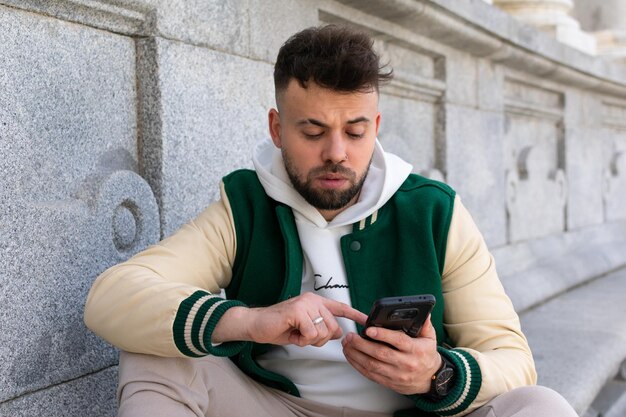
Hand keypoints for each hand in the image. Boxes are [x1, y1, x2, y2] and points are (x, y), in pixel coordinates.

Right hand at [213, 292, 366, 346]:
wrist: (255, 324)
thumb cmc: (279, 326)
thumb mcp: (304, 328)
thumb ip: (321, 328)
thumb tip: (338, 334)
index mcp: (315, 302)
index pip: (340, 307)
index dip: (355, 315)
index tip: (367, 322)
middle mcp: (313, 300)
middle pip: (333, 327)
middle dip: (320, 339)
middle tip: (303, 337)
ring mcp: (305, 303)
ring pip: (322, 332)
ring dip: (309, 340)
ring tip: (296, 334)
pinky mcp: (298, 310)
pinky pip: (311, 334)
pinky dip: (301, 340)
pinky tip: (292, 334)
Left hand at [341, 315, 440, 394]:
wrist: (430, 379)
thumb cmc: (426, 355)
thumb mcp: (430, 338)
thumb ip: (425, 324)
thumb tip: (423, 312)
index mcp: (416, 350)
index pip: (398, 341)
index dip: (382, 335)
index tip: (368, 329)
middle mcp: (406, 363)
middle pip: (380, 353)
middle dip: (362, 344)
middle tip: (350, 336)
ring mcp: (396, 375)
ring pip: (372, 365)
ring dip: (356, 354)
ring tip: (347, 344)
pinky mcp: (389, 382)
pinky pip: (370, 374)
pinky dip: (358, 365)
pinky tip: (351, 356)